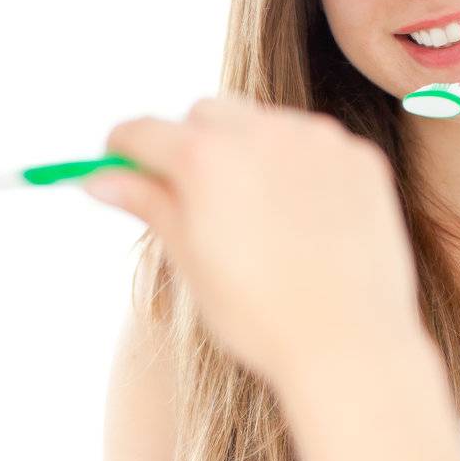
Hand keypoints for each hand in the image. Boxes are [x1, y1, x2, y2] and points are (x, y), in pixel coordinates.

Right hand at [81, 94, 422, 390]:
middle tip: (195, 200)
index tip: (122, 169)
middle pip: (204, 114)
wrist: (348, 345)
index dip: (124, 152)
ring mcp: (316, 140)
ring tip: (260, 222)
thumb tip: (101, 180)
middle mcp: (259, 132)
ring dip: (249, 154)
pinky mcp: (359, 157)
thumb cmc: (260, 318)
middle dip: (191, 145)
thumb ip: (150, 206)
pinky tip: (305, 226)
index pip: (143, 132)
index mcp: (203, 159)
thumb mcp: (192, 262)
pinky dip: (300, 171)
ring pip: (263, 125)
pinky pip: (314, 147)